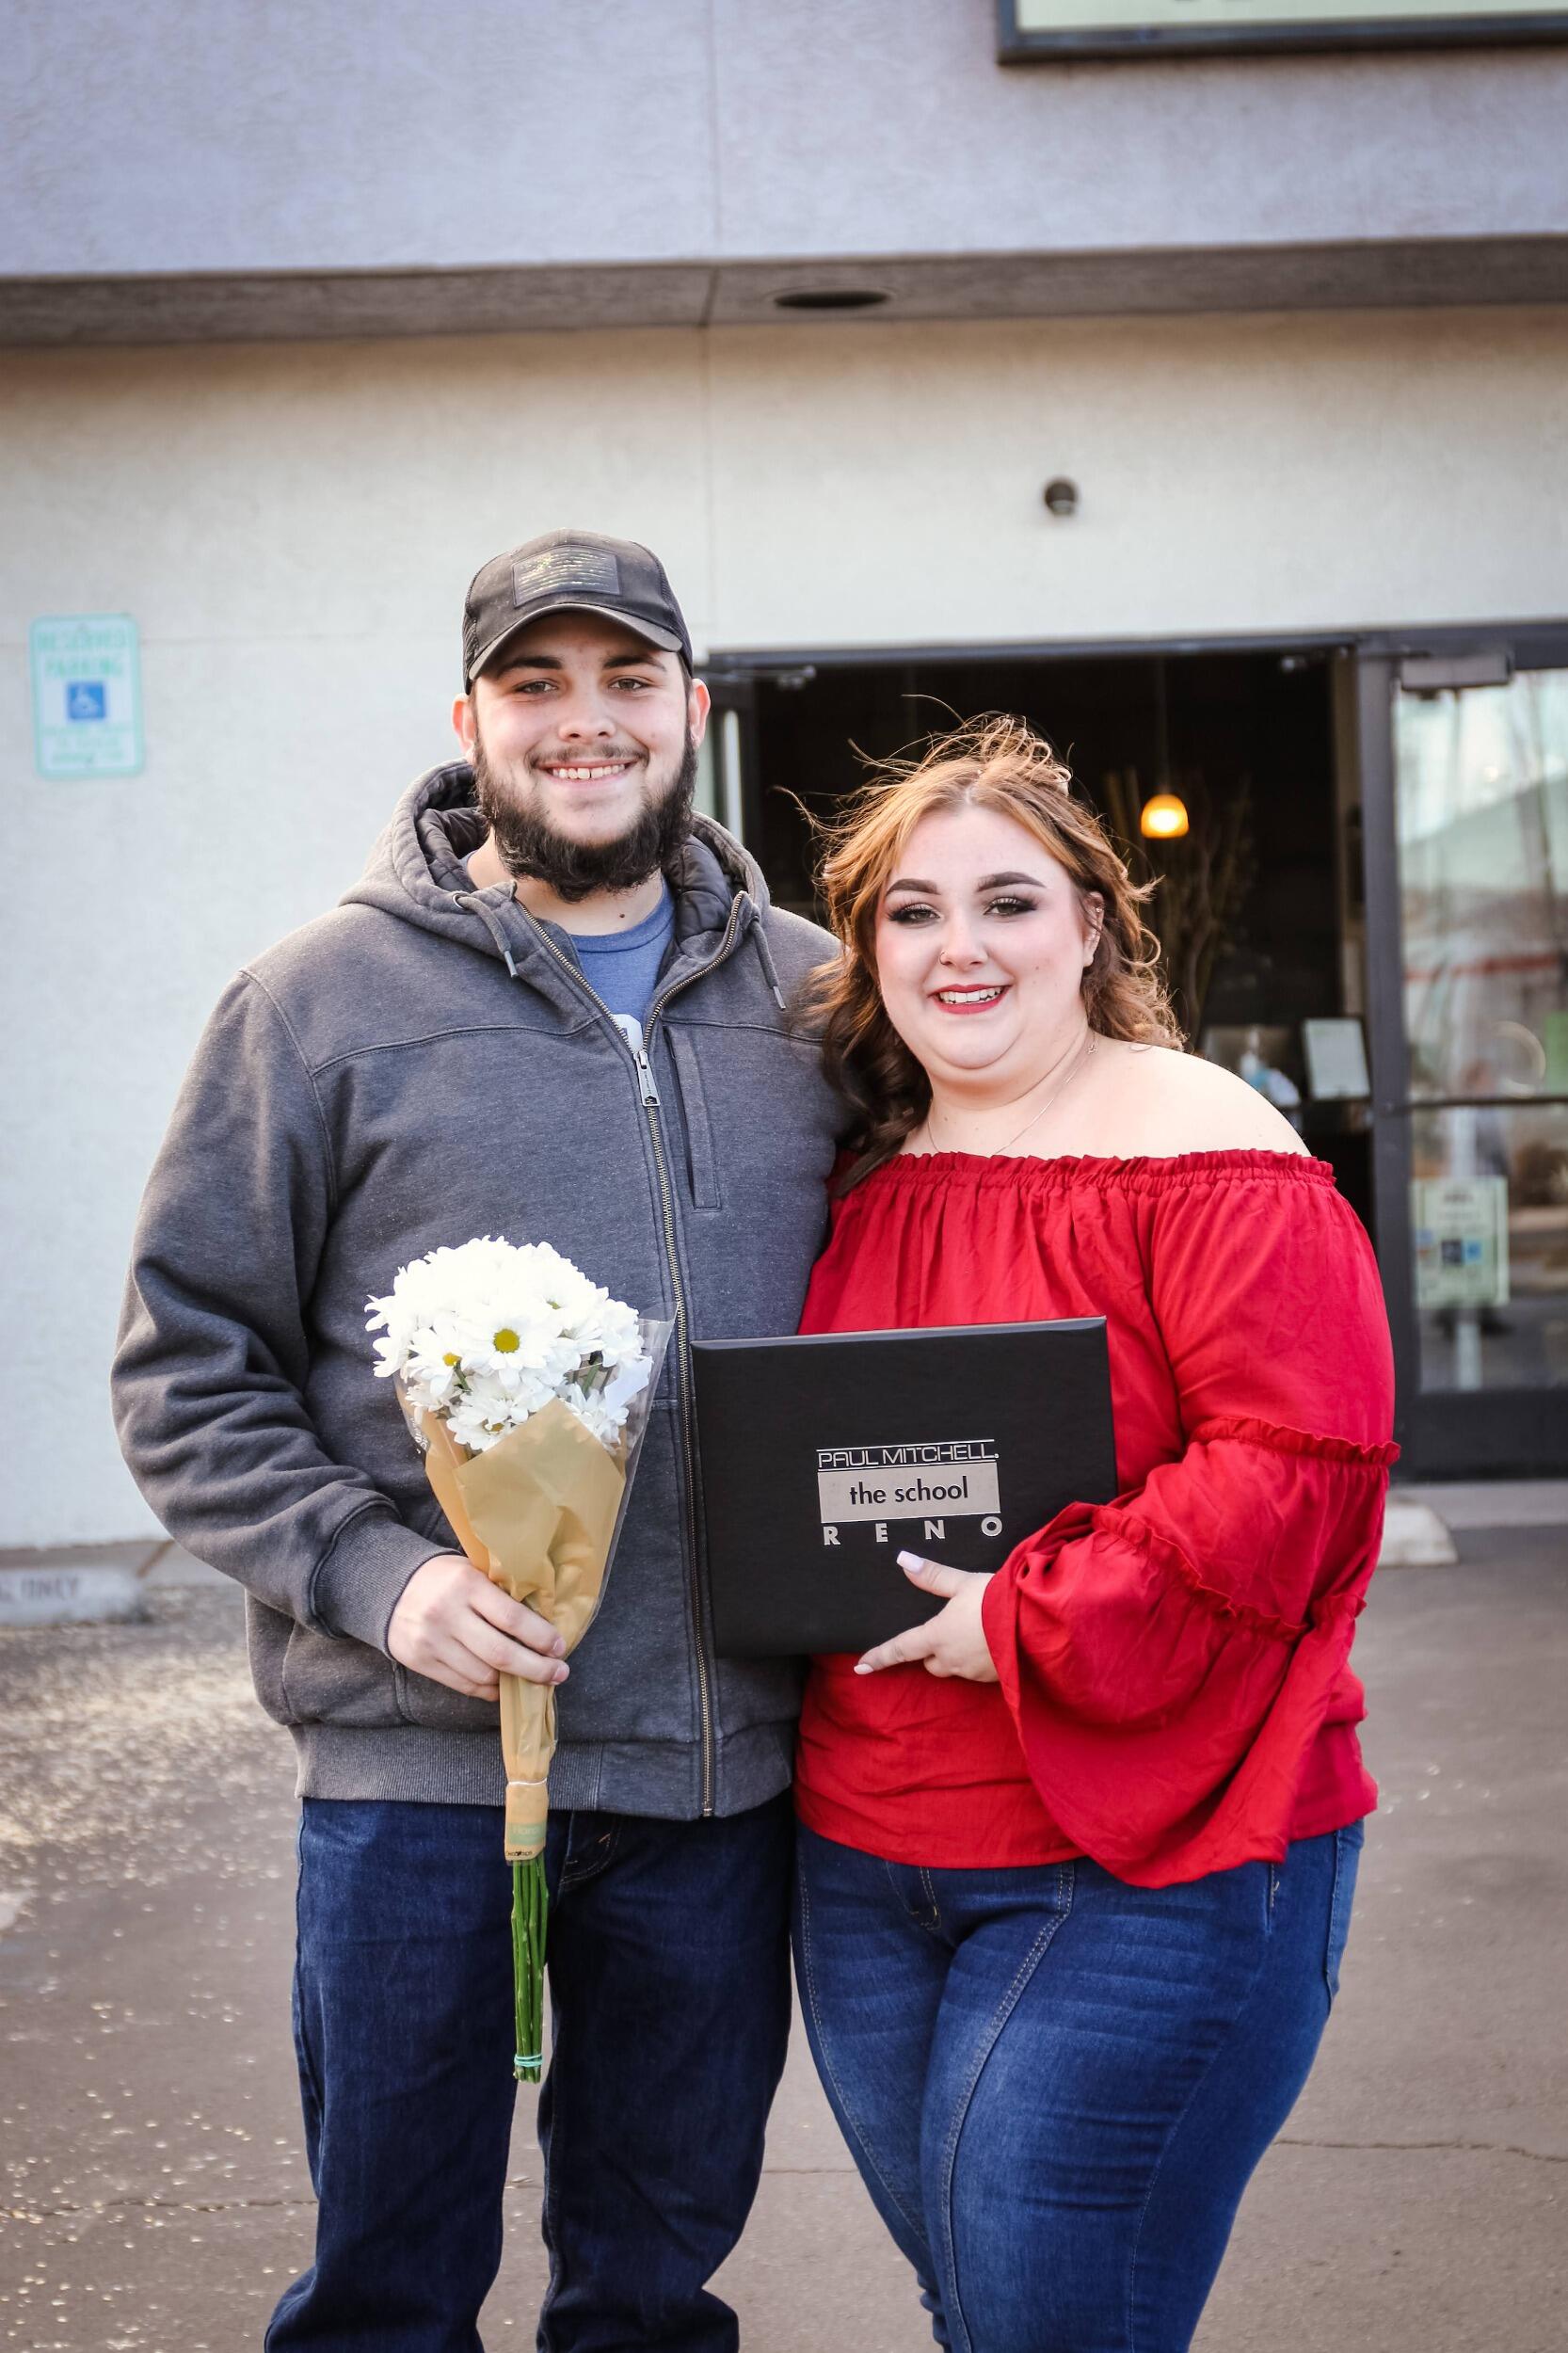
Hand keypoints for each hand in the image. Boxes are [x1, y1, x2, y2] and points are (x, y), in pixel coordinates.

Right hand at [387, 1553, 566, 1701]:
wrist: (388, 1588)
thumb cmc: (444, 1578)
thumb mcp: (472, 1571)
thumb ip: (500, 1593)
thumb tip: (544, 1621)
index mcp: (466, 1585)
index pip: (512, 1618)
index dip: (541, 1637)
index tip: (559, 1647)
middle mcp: (448, 1614)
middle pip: (501, 1654)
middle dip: (537, 1669)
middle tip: (559, 1673)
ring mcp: (433, 1641)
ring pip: (484, 1675)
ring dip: (514, 1682)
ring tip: (534, 1678)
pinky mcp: (422, 1662)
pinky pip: (464, 1685)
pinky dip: (489, 1690)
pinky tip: (503, 1685)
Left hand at [854, 1552, 998, 1681]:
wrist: (1038, 1625)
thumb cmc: (999, 1600)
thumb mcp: (965, 1582)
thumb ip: (934, 1576)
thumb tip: (903, 1561)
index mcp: (937, 1636)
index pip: (900, 1649)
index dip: (880, 1657)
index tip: (861, 1667)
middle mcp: (951, 1659)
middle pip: (930, 1663)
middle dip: (930, 1652)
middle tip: (943, 1631)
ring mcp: (973, 1672)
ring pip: (953, 1668)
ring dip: (955, 1656)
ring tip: (973, 1633)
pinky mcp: (994, 1679)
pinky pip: (976, 1672)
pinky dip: (978, 1660)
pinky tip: (992, 1643)